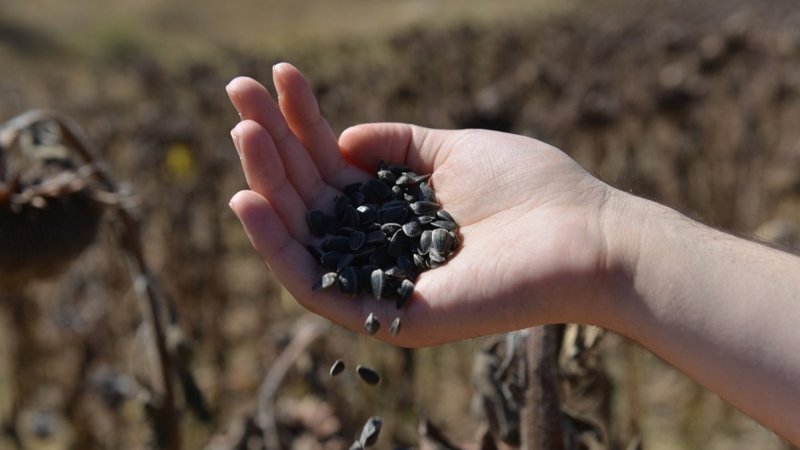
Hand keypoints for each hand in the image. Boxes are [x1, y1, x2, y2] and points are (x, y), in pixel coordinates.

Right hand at [226, 63, 620, 346]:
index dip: (301, 121)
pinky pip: (316, 288)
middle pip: (311, 195)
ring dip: (268, 185)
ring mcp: (380, 281)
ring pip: (304, 237)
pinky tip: (252, 200)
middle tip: (238, 90)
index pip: (333, 165)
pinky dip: (278, 248)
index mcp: (396, 207)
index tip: (278, 75)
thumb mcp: (452, 149)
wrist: (586, 235)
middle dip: (272, 143)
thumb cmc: (531, 188)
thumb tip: (341, 138)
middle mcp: (381, 244)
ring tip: (245, 133)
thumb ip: (397, 144)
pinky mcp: (387, 315)